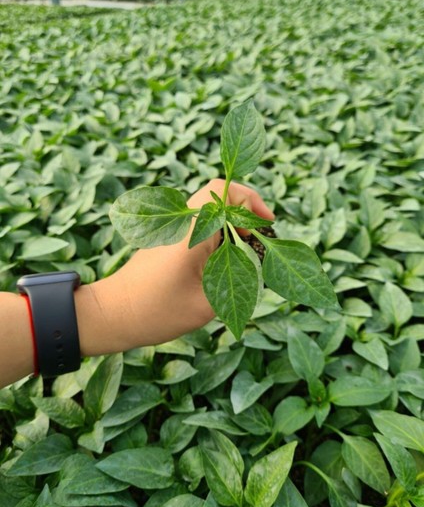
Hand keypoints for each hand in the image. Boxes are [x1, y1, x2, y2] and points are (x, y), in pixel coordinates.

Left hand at [77, 179, 274, 355]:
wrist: (111, 314)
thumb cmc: (155, 312)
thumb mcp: (205, 306)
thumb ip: (237, 286)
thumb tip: (257, 273)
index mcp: (191, 231)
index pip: (224, 192)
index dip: (251, 200)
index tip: (267, 224)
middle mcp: (180, 223)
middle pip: (218, 198)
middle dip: (244, 213)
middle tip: (258, 239)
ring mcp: (170, 230)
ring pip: (209, 212)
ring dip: (230, 224)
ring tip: (246, 249)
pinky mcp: (166, 240)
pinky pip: (197, 226)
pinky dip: (216, 234)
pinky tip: (224, 258)